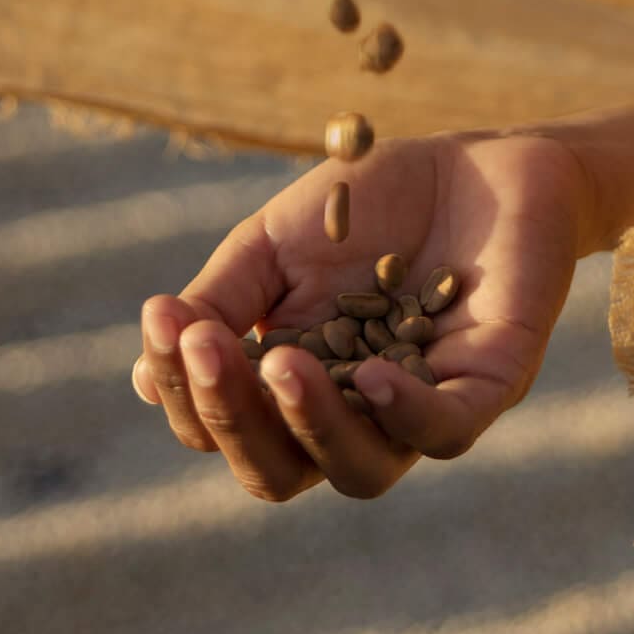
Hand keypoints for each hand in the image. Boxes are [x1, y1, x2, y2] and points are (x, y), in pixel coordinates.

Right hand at [133, 129, 588, 501]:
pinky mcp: (488, 385)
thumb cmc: (373, 203)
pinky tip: (370, 376)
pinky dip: (403, 414)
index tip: (165, 322)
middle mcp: (349, 414)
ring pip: (358, 472)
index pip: (222, 428)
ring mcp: (419, 405)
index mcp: (289, 385)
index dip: (185, 392)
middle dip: (231, 418)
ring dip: (308, 425)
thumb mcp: (276, 244)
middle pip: (277, 471)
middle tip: (205, 347)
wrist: (479, 161)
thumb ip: (223, 302)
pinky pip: (445, 433)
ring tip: (279, 365)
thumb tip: (145, 378)